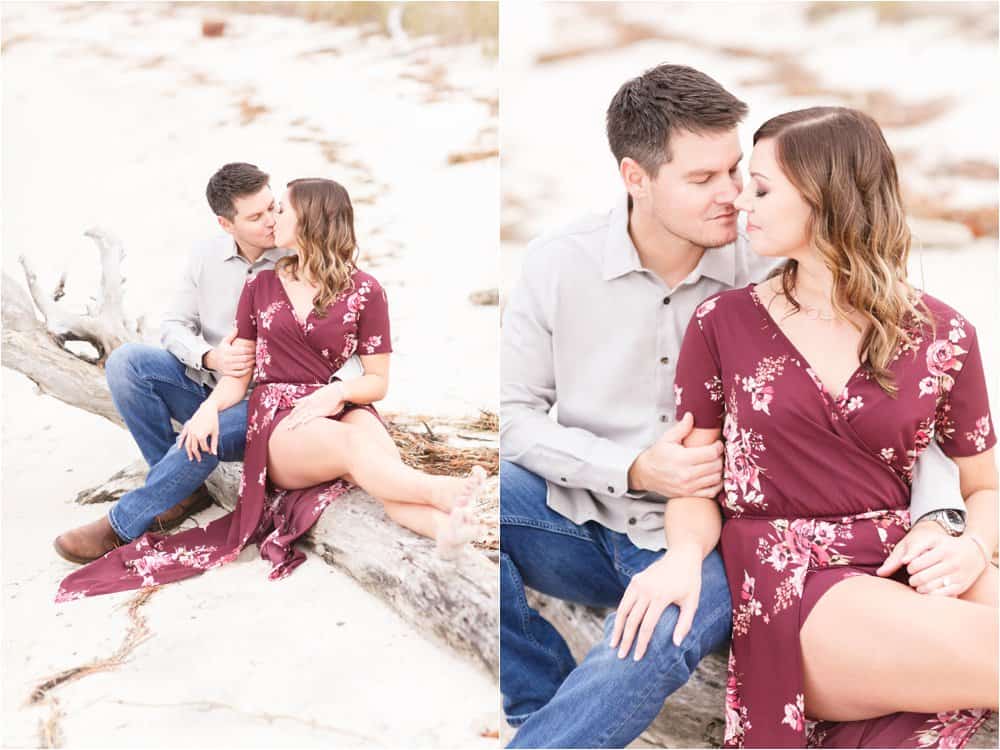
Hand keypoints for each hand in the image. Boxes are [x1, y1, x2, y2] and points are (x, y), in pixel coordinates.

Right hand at [177, 402, 218, 461]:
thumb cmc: (214, 421)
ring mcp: (189, 430)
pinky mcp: (187, 427)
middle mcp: (194, 434)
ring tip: (190, 458)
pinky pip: (182, 436)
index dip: (207, 451)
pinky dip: (180, 442)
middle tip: (199, 460)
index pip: (204, 447)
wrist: (207, 409)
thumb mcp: (216, 433)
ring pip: (187, 444)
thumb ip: (214, 444)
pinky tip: (179, 448)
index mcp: (201, 436)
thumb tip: (214, 454)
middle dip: (197, 455)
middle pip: (194, 448)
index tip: (210, 452)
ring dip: (188, 452)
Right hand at [204, 329, 253, 377]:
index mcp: (227, 351)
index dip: (250, 350)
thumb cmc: (221, 350)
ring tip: (254, 360)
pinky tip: (250, 368)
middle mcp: (226, 359)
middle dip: (252, 356)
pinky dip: (246, 371)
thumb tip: (238, 328)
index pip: (242, 350)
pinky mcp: (228, 373)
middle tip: (256, 355)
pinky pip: (239, 373)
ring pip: (242, 366)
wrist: (213, 361)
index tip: (255, 348)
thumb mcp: (224, 342)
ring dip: (250, 363)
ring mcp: (227, 367)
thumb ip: (231, 335)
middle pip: (243, 358)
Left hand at [283, 384, 346, 429]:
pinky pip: (312, 416)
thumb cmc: (327, 393)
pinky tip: (302, 423)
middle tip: (284, 429)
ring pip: (302, 415)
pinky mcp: (321, 410)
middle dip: (291, 421)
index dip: (290, 416)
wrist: (338, 390)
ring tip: (290, 428)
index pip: (296, 410)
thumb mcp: (313, 395)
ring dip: (296, 422)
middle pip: (297, 413)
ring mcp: (314, 407)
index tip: (285, 422)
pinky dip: (307, 419)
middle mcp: (309, 404)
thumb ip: (304, 399)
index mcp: (306, 401)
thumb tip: (294, 401)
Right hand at [609, 543, 701, 660]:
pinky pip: (624, 600)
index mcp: (660, 597)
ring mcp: (638, 584)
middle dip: (625, 640)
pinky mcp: (635, 580)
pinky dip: (620, 615)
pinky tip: (618, 626)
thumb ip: (684, 624)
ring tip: (613, 644)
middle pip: (631, 620)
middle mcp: (645, 590)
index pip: (646, 626)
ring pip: (622, 610)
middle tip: (621, 656)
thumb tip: (676, 644)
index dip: (641, 644)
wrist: (681, 556)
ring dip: (617, 628)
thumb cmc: (690, 582)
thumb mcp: (692, 603)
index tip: (637, 657)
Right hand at [628, 412, 723, 497]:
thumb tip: (691, 416)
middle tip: (717, 452)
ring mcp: (689, 486)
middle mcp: (687, 474)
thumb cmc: (657, 456)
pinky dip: (716, 484)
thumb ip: (681, 428)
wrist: (646, 473)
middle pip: (716, 466)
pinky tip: (713, 476)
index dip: (718, 446)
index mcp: (682, 458)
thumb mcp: (667, 439)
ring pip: (716, 479)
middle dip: (720, 457)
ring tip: (716, 463)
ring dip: (719, 470)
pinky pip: (711, 492)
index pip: (711, 453)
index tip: (717, 443)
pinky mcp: (690, 494)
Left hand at [877, 522, 987, 595]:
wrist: (973, 551)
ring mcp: (957, 573)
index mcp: (939, 546)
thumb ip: (899, 555)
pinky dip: (931, 595)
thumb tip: (880, 573)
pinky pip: (941, 595)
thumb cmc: (936, 545)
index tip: (911, 565)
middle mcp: (951, 559)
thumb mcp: (920, 542)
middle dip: (912, 579)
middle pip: (920, 577)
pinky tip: (929, 589)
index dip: (909, 567)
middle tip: (914, 576)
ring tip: (920, 582)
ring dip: (919, 588)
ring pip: (929, 587)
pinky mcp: (962, 585)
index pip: (915, 563)